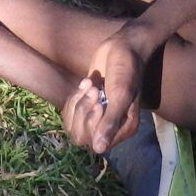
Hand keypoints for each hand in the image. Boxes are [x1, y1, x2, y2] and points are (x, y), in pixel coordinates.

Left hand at [62, 29, 147, 153]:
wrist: (122, 46)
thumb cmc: (127, 69)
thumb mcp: (121, 94)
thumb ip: (110, 121)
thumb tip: (99, 149)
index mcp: (123, 129)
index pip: (96, 143)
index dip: (91, 124)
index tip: (99, 100)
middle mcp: (109, 127)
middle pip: (81, 137)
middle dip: (83, 112)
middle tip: (95, 90)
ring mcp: (96, 116)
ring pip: (72, 126)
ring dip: (78, 103)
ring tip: (91, 84)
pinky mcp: (85, 104)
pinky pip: (69, 112)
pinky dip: (74, 97)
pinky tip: (86, 82)